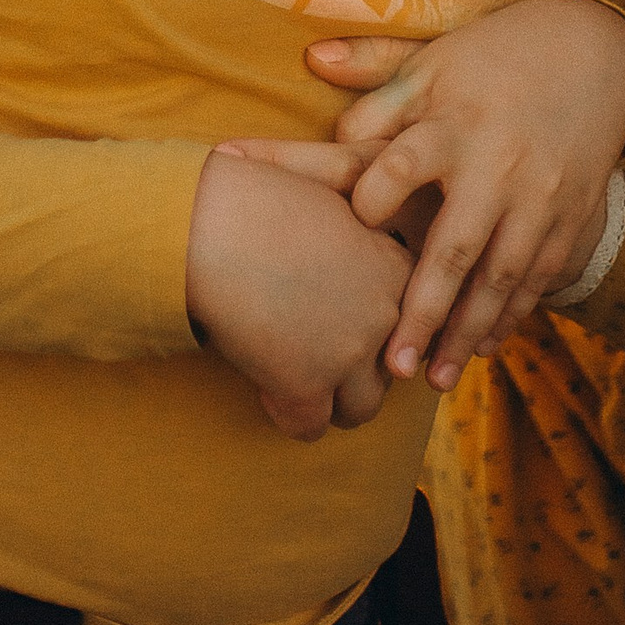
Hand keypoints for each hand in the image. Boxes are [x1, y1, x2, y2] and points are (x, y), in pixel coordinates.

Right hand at [184, 144, 412, 440]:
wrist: (210, 221)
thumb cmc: (253, 197)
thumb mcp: (326, 199)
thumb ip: (354, 235)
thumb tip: (350, 261)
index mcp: (394, 266)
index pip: (413, 323)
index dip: (378, 325)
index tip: (344, 322)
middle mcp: (385, 312)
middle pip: (391, 369)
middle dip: (356, 368)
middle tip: (317, 354)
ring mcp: (350, 352)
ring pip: (360, 409)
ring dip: (330, 401)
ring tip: (295, 380)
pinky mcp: (307, 384)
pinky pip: (309, 427)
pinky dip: (287, 415)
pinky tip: (265, 389)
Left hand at [304, 0, 624, 388]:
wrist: (593, 55)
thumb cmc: (493, 60)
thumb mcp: (436, 56)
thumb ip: (374, 67)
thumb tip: (313, 58)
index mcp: (453, 122)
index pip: (403, 166)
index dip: (373, 199)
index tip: (352, 229)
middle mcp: (497, 165)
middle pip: (456, 246)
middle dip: (424, 311)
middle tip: (391, 365)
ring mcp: (538, 197)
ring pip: (501, 277)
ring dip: (468, 331)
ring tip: (433, 379)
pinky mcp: (568, 216)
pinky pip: (539, 277)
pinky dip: (511, 316)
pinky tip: (481, 349)